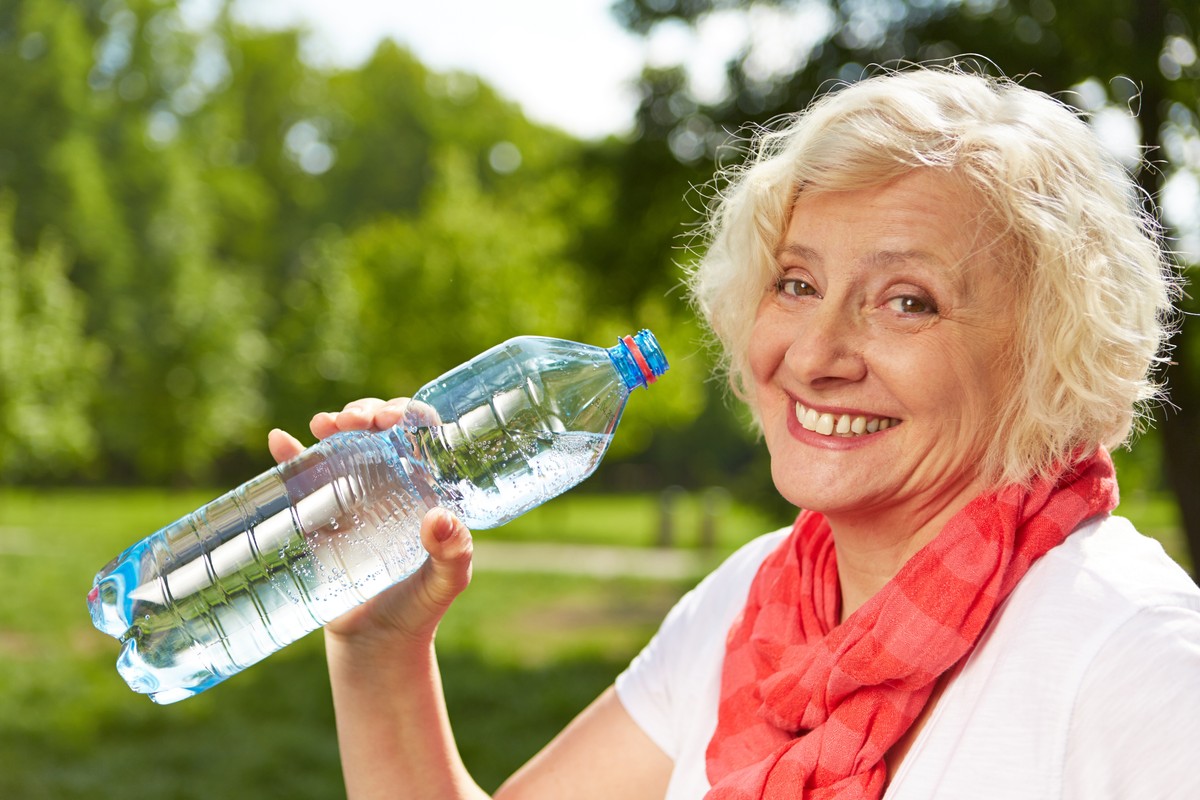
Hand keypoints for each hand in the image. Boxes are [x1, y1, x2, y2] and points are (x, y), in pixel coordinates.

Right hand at [267, 398, 473, 646]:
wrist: (375, 643)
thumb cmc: (419, 609)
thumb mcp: (445, 583)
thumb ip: (452, 555)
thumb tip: (439, 517)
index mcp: (426, 488)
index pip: (422, 436)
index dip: (409, 415)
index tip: (392, 419)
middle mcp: (391, 483)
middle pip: (380, 431)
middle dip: (366, 412)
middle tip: (355, 422)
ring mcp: (354, 495)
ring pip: (344, 443)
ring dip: (334, 423)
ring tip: (325, 425)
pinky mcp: (321, 514)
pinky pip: (304, 477)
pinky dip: (290, 454)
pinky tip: (280, 440)